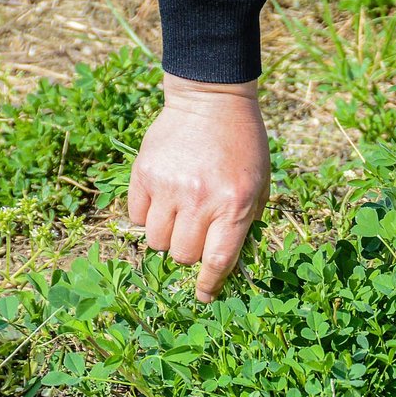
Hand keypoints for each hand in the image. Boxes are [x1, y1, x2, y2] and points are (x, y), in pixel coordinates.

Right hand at [128, 74, 270, 302]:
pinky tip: (161, 200)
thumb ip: (246, 223)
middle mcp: (200, 200)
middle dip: (188, 255)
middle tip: (194, 237)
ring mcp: (169, 187)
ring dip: (167, 237)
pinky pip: (136, 217)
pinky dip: (147, 218)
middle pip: (182, 255)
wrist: (212, 100)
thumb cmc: (243, 146)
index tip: (204, 296)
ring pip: (157, 241)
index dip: (209, 285)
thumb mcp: (259, 185)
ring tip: (178, 216)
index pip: (218, 261)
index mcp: (234, 205)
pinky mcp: (144, 174)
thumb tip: (228, 264)